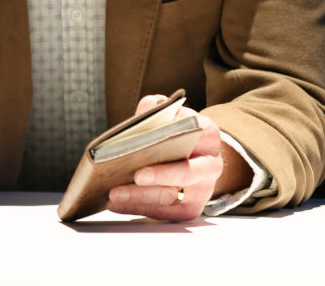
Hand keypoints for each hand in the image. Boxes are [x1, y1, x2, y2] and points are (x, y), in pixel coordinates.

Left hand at [106, 94, 223, 220]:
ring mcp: (202, 190)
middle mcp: (211, 165)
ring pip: (171, 196)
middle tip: (137, 175)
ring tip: (113, 193)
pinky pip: (162, 213)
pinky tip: (115, 203)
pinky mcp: (190, 210)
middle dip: (161, 175)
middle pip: (187, 172)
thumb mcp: (168, 117)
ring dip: (139, 196)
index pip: (198, 133)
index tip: (158, 138)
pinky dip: (136, 208)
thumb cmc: (174, 137)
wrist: (192, 160)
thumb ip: (156, 110)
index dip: (179, 136)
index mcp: (208, 136)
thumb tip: (147, 111)